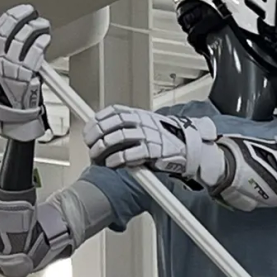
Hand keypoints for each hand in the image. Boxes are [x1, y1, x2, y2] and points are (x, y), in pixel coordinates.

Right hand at [0, 4, 49, 141]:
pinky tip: (45, 39)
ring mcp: (12, 67)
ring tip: (42, 25)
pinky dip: (40, 42)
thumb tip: (18, 28)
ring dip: (34, 28)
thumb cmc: (9, 87)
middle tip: (31, 12)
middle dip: (20, 17)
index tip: (20, 10)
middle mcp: (0, 60)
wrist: (13, 111)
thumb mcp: (0, 65)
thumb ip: (5, 48)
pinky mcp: (25, 75)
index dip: (9, 17)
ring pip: (22, 39)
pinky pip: (33, 53)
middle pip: (8, 31)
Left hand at [84, 106, 223, 187]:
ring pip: (118, 137)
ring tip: (96, 157)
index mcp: (138, 114)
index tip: (87, 131)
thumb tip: (102, 135)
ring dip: (103, 148)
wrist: (188, 146)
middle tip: (89, 145)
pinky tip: (111, 164)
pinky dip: (117, 159)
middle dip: (96, 134)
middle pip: (112, 123)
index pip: (112, 112)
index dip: (96, 121)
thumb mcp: (145, 125)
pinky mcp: (153, 151)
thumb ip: (126, 127)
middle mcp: (142, 122)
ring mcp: (147, 135)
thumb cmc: (163, 138)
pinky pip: (130, 153)